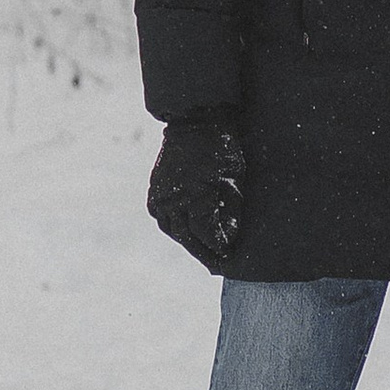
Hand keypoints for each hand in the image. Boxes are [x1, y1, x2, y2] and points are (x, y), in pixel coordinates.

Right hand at [147, 119, 247, 270]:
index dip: (218, 247)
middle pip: (188, 238)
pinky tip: (186, 232)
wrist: (195, 123)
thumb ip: (231, 211)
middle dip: (204, 253)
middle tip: (216, 266)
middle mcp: (174, 198)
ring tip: (203, 251)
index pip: (207, 235)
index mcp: (197, 194)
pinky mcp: (154, 191)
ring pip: (173, 230)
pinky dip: (174, 228)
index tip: (228, 255)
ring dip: (188, 243)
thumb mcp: (234, 180)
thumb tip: (226, 239)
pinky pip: (161, 218)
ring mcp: (161, 195)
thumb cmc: (222, 149)